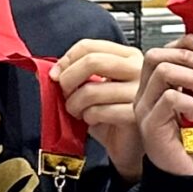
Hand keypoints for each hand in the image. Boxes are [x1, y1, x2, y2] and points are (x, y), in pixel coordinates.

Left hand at [56, 38, 143, 175]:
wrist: (129, 145)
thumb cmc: (111, 115)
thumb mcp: (94, 87)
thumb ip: (77, 73)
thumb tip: (53, 71)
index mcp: (127, 56)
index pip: (89, 46)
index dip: (66, 60)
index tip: (56, 75)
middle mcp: (138, 69)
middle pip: (91, 61)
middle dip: (69, 80)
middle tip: (65, 94)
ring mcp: (139, 91)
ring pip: (90, 90)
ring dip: (75, 105)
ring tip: (79, 112)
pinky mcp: (135, 114)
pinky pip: (98, 111)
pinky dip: (88, 118)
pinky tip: (93, 122)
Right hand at [127, 36, 192, 181]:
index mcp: (160, 86)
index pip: (165, 49)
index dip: (187, 41)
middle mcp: (147, 94)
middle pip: (156, 55)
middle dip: (188, 55)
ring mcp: (146, 109)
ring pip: (162, 71)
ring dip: (192, 78)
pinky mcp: (150, 125)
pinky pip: (169, 98)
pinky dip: (188, 101)